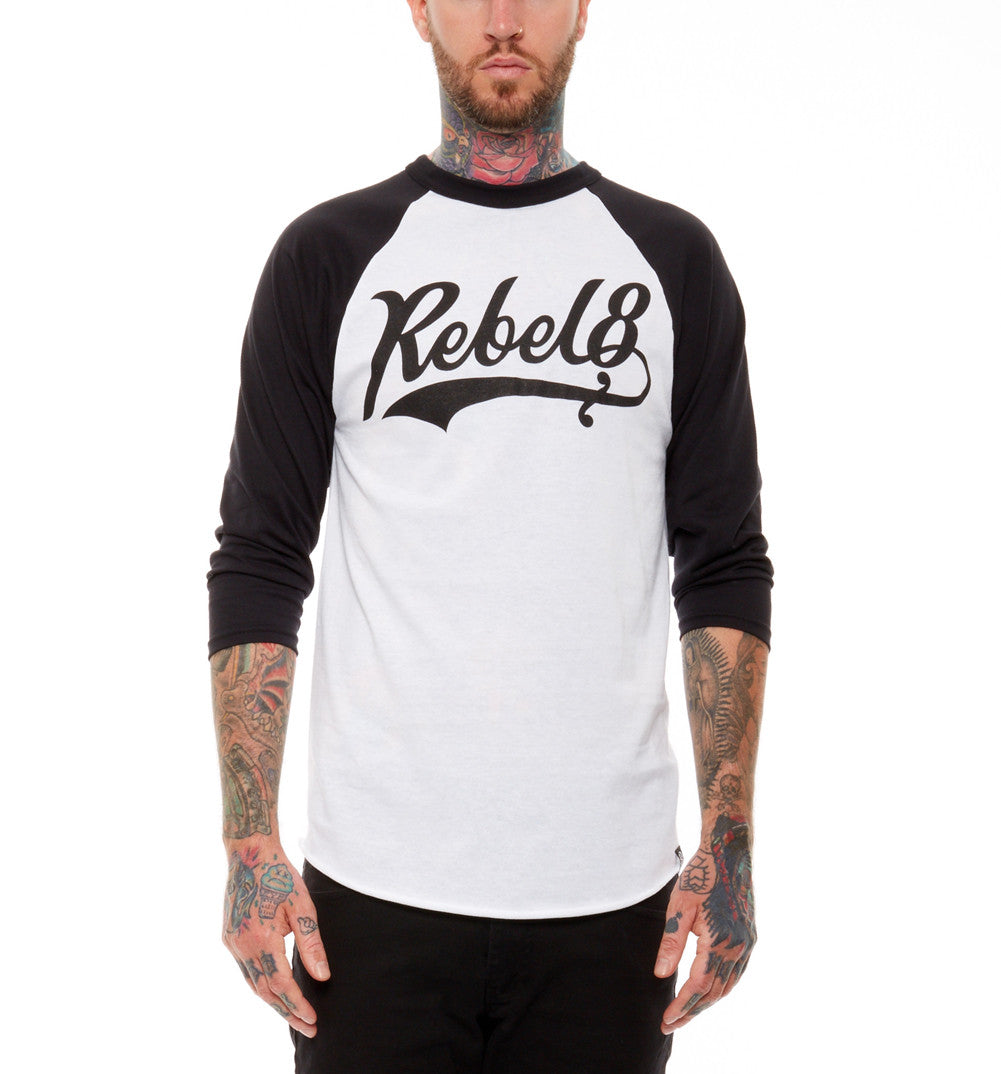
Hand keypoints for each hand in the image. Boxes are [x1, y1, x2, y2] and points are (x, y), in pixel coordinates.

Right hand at [222, 841, 329, 1036]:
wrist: (249, 853)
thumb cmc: (280, 876)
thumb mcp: (302, 906)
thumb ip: (311, 944)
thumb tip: (322, 976)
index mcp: (261, 939)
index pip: (281, 985)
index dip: (298, 1005)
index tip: (313, 1020)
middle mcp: (242, 946)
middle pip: (265, 992)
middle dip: (287, 1012)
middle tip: (308, 1028)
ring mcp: (232, 943)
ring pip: (253, 984)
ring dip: (273, 1002)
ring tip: (294, 1015)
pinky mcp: (229, 937)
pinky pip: (245, 971)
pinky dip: (261, 985)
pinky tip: (274, 990)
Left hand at [653, 816, 755, 1032]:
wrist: (729, 854)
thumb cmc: (701, 876)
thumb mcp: (679, 906)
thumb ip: (671, 942)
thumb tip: (661, 975)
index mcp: (719, 941)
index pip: (698, 986)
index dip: (681, 1006)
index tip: (665, 1020)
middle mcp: (738, 947)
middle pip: (714, 992)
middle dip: (692, 1011)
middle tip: (670, 1024)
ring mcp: (748, 944)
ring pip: (728, 986)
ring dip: (707, 1003)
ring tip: (686, 1013)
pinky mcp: (750, 937)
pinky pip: (736, 974)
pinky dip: (721, 988)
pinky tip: (709, 991)